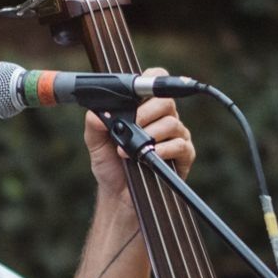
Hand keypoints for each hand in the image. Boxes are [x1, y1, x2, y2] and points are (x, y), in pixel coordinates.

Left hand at [83, 67, 194, 201]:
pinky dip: (163, 149)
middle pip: (166, 101)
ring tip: (132, 149)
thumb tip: (95, 112)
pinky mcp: (184, 156)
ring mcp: (175, 137)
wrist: (119, 197)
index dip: (151, 80)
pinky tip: (149, 155)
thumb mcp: (96, 144)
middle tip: (133, 124)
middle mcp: (163, 120)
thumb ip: (94, 126)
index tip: (138, 90)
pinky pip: (180, 145)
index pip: (156, 83)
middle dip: (147, 111)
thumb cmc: (111, 168)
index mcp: (145, 110)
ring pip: (172, 123)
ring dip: (150, 134)